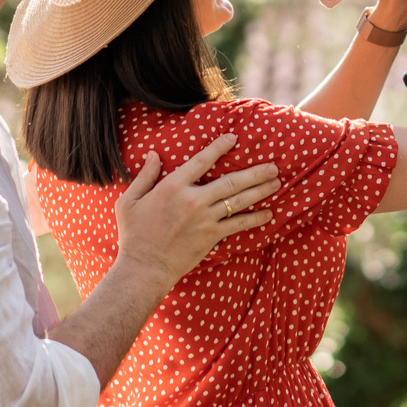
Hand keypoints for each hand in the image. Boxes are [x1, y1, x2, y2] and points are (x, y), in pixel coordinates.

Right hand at [112, 134, 280, 287]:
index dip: (219, 147)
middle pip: (231, 181)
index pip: (201, 161)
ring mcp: (205, 219)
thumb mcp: (130, 200)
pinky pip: (238, 225)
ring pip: (238, 201)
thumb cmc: (134, 234)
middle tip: (273, 166)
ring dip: (260, 191)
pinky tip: (268, 214)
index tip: (234, 138)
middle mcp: (193, 201)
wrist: (144, 268)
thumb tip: (155, 154)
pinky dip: (255, 219)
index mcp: (173, 187)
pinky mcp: (211, 236)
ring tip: (276, 183)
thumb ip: (145, 175)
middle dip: (254, 172)